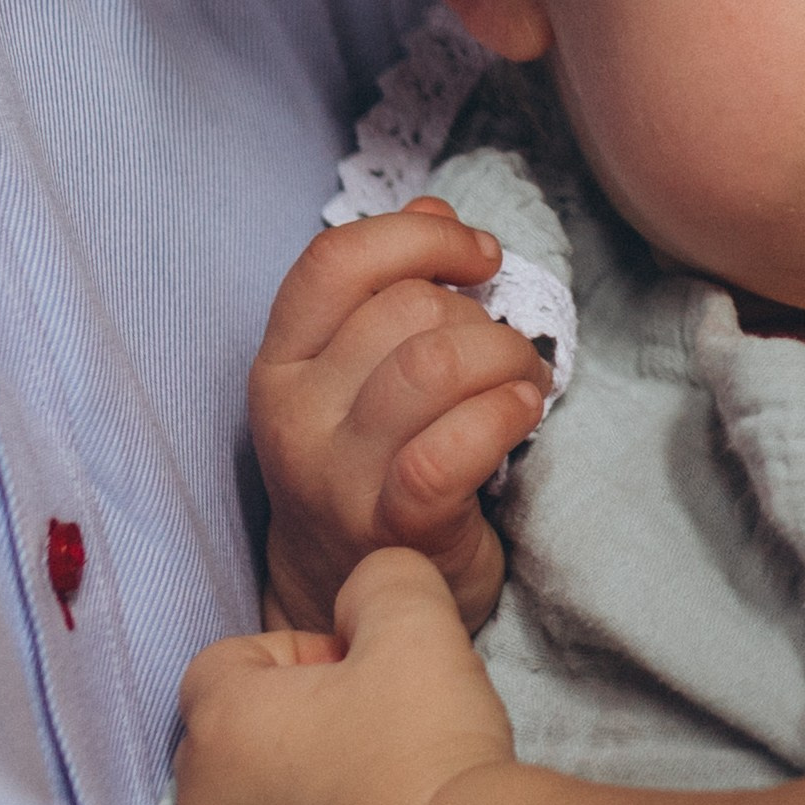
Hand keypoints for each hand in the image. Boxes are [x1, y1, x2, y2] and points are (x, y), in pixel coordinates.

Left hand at [175, 550, 512, 804]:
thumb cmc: (424, 745)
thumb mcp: (415, 618)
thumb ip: (380, 577)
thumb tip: (362, 597)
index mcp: (220, 721)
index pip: (227, 660)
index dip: (298, 652)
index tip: (361, 673)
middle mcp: (199, 803)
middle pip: (230, 734)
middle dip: (289, 721)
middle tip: (372, 726)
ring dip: (292, 788)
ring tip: (374, 790)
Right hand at [251, 199, 547, 632]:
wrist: (350, 601)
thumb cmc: (372, 467)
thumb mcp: (359, 373)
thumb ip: (389, 285)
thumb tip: (430, 204)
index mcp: (281, 365)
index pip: (335, 261)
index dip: (420, 237)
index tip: (480, 256)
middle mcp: (295, 417)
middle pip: (407, 309)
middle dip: (481, 316)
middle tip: (507, 351)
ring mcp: (337, 476)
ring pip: (433, 364)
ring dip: (505, 358)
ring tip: (524, 381)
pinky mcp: (392, 527)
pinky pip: (453, 446)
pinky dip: (504, 415)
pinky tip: (523, 416)